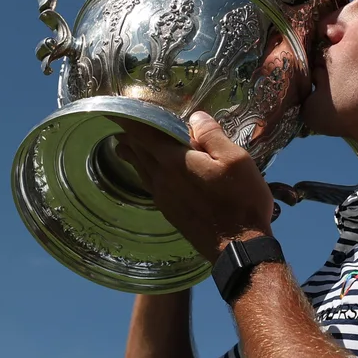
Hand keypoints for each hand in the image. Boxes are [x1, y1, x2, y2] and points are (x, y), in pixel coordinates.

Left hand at [113, 111, 275, 262]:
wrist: (238, 248)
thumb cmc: (242, 202)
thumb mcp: (236, 160)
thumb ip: (212, 135)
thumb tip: (195, 118)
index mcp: (175, 161)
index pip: (143, 133)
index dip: (129, 120)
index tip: (115, 109)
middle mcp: (163, 178)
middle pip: (138, 152)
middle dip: (127, 135)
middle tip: (118, 124)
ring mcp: (164, 197)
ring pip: (141, 170)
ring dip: (132, 155)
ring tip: (123, 146)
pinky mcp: (170, 211)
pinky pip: (150, 184)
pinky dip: (143, 172)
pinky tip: (148, 174)